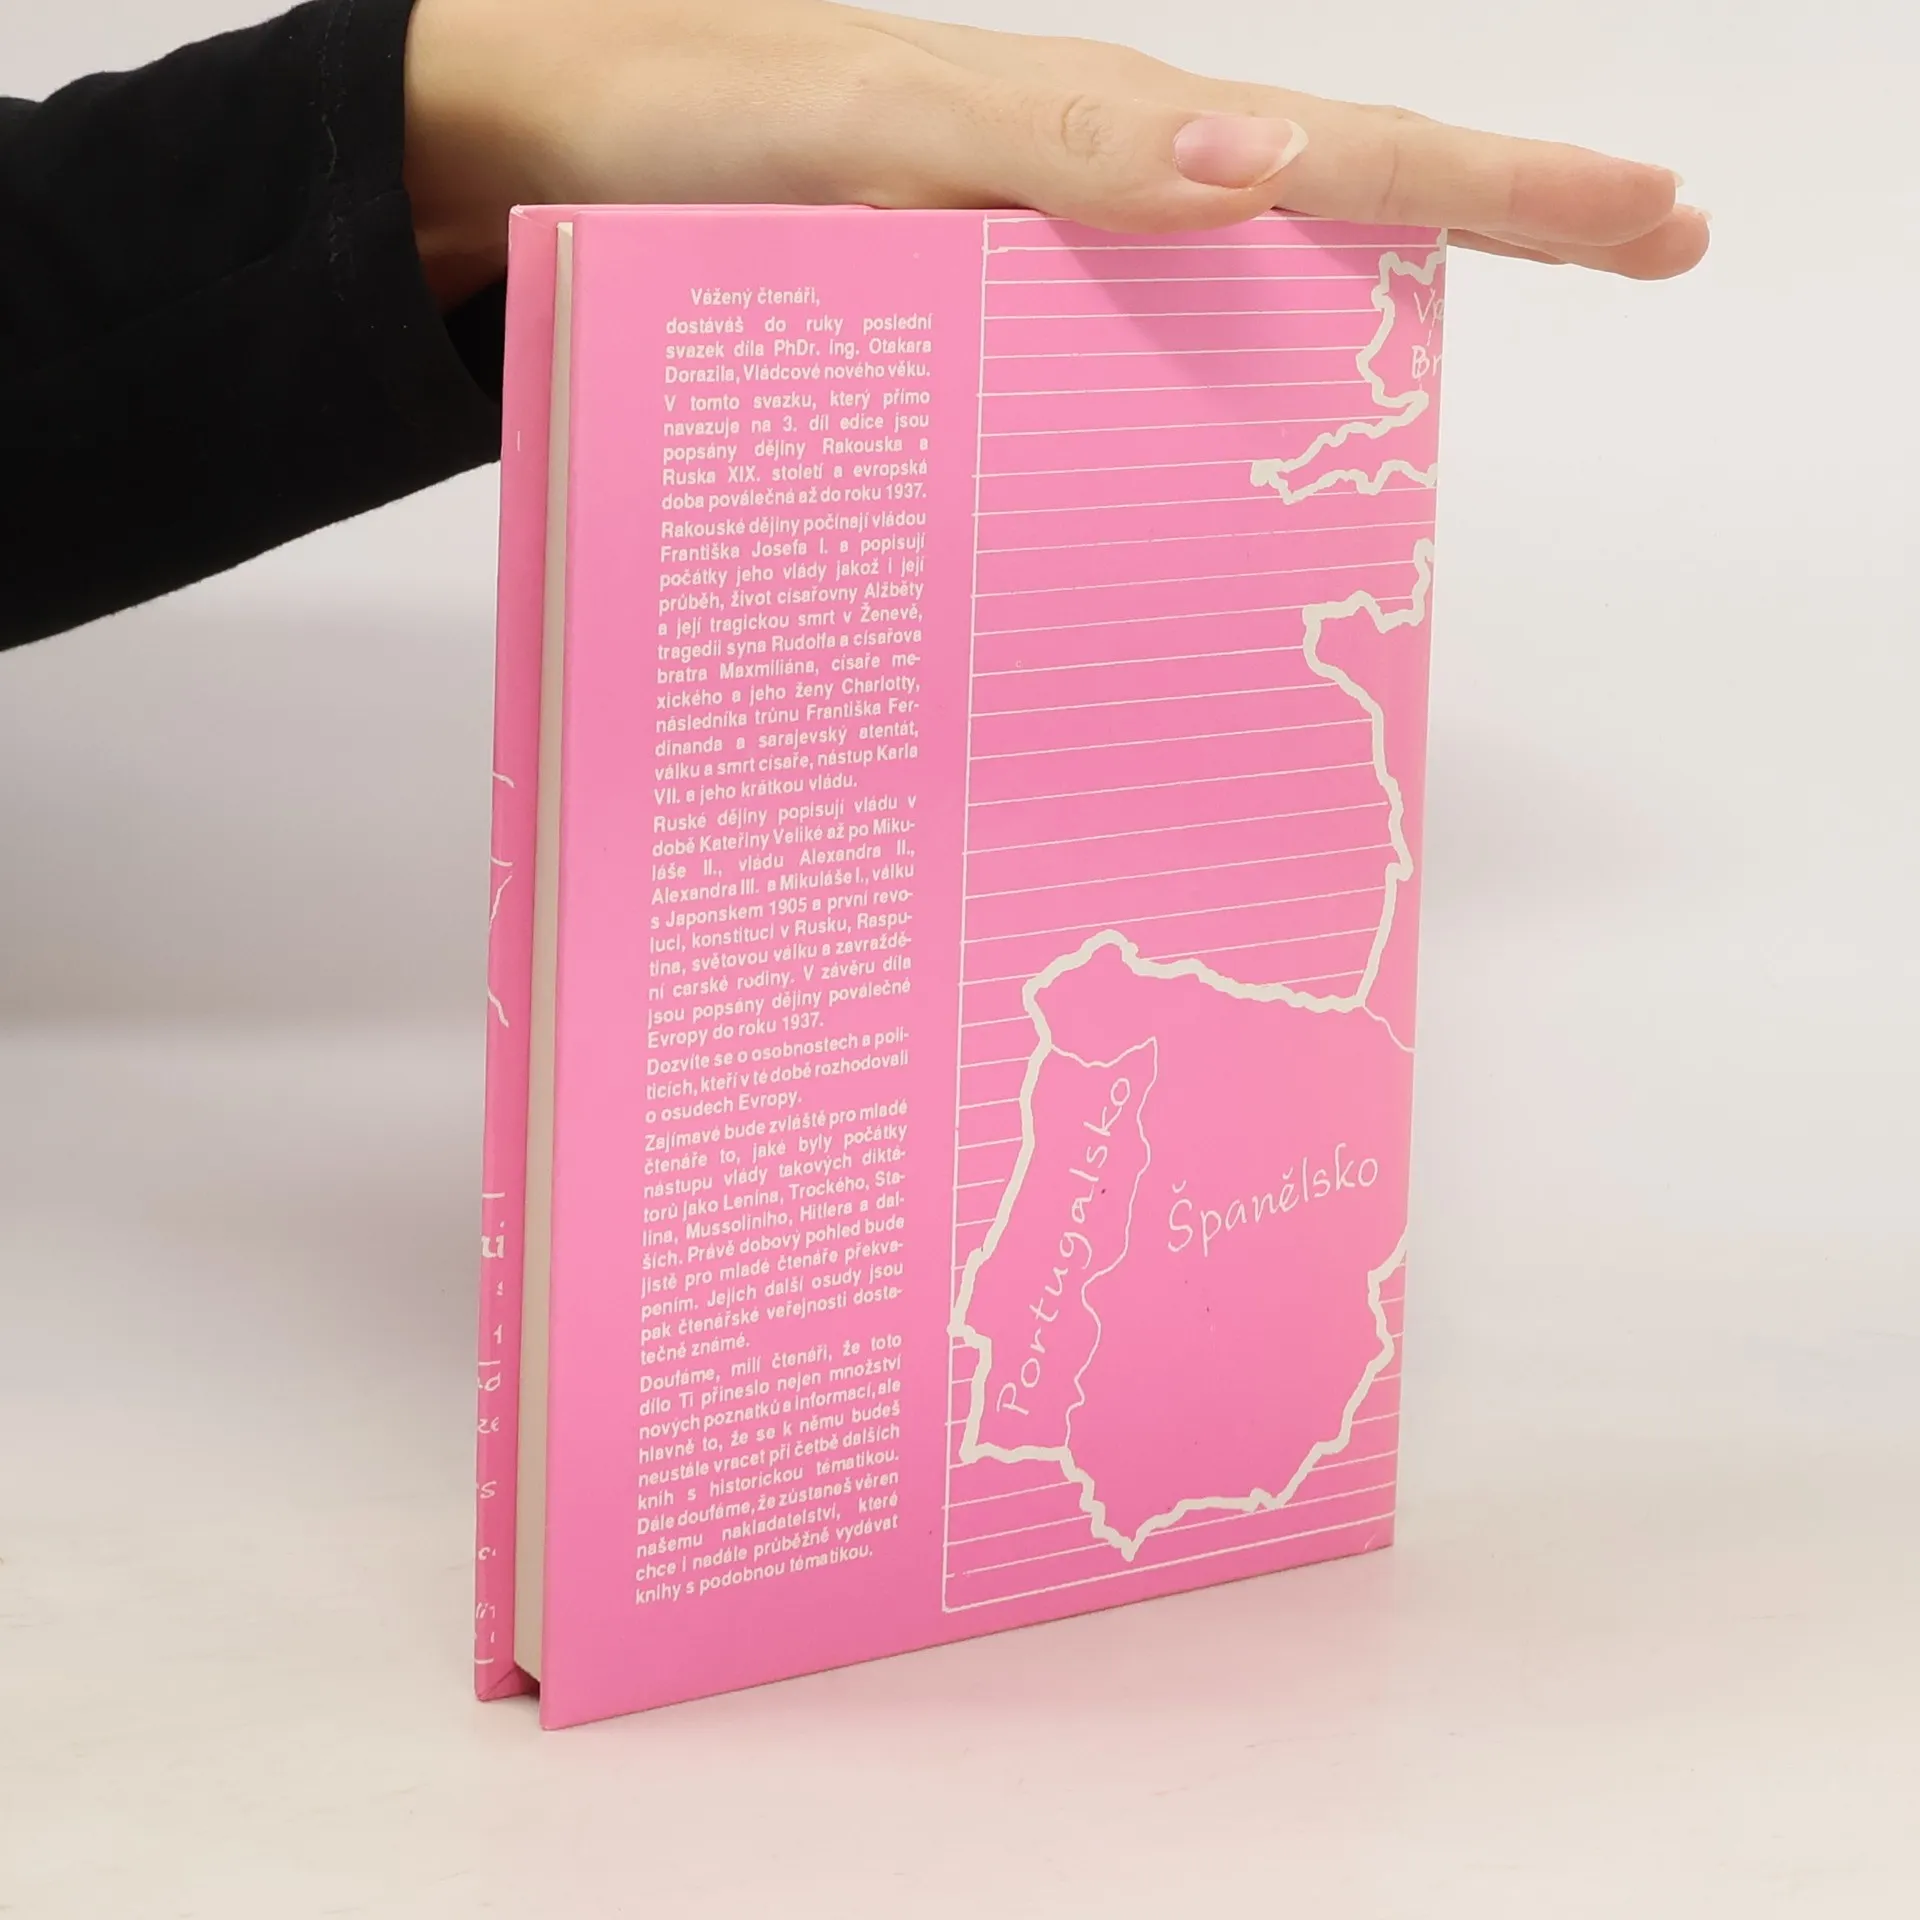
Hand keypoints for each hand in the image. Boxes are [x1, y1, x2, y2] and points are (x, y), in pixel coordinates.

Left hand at [404, 0, 1708, 307]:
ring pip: (1231, 318)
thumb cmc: (699, 125)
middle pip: (1331, 221)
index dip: (1508, 182)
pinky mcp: (973, 350)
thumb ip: (1057, 141)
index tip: (1657, 214)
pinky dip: (1192, 427)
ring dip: (1352, 352)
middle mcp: (1091, 212)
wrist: (549, 169)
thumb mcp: (882, 120)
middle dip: (1487, 238)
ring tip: (1452, 427)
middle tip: (1642, 254)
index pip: (1351, 150)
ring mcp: (1039, 288)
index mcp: (1103, 139)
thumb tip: (1268, 169)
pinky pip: (1112, 391)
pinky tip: (1226, 487)